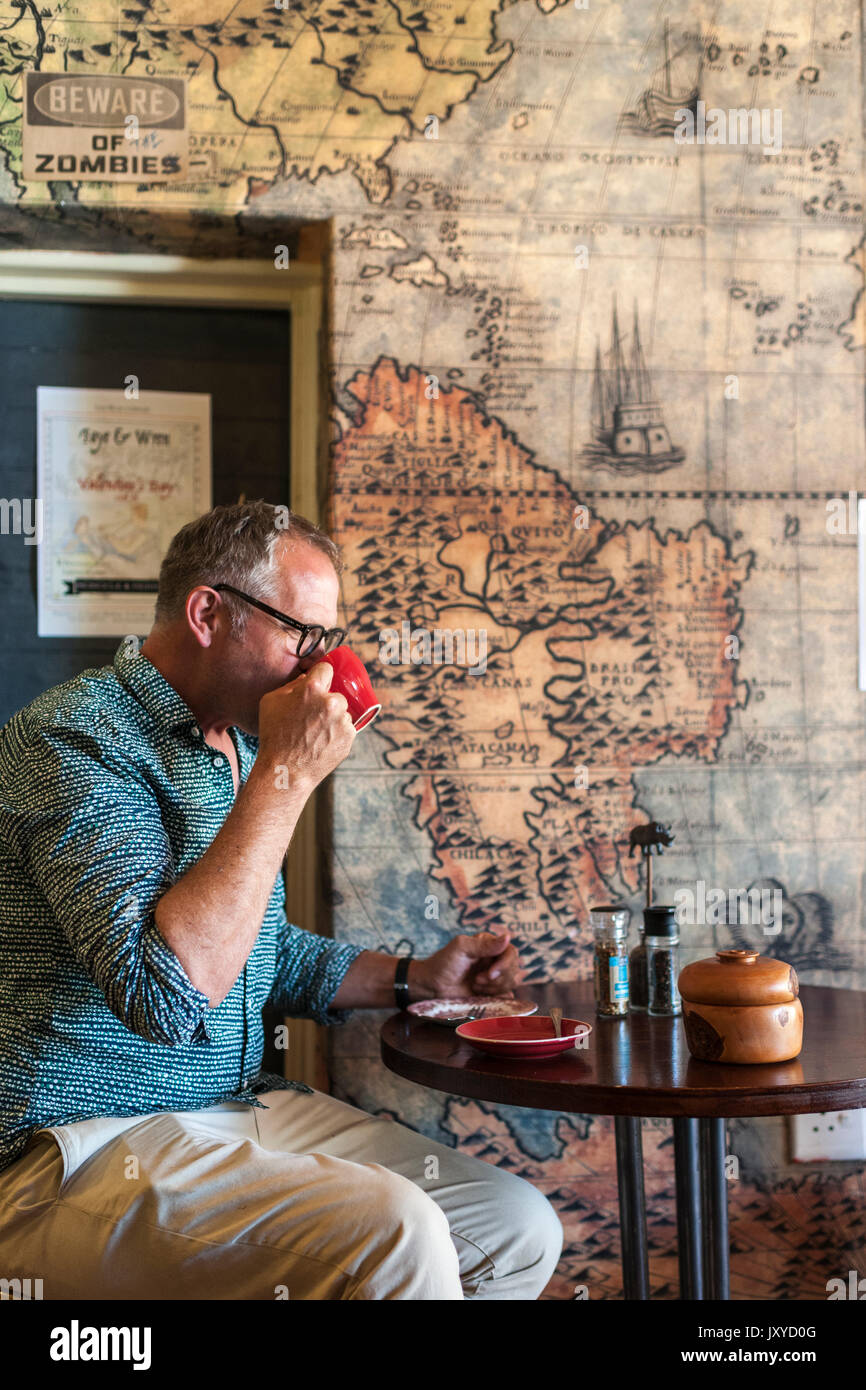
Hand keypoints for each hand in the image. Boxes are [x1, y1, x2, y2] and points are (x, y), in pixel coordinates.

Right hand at [256, 661, 354, 790]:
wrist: (286, 770)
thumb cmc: (274, 736)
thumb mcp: (272, 702)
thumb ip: (291, 685)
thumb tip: (306, 679)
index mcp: (312, 689)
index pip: (326, 668)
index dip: (320, 676)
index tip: (318, 683)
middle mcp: (332, 702)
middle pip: (336, 693)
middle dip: (326, 702)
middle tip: (311, 717)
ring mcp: (343, 721)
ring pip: (342, 712)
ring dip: (333, 718)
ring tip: (314, 733)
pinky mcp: (350, 737)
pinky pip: (345, 728)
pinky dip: (337, 733)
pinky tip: (321, 742)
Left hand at [413, 931, 523, 999]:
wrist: (432, 986)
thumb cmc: (443, 963)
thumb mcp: (461, 948)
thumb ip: (485, 944)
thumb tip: (507, 937)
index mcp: (489, 945)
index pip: (511, 952)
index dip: (505, 965)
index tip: (490, 974)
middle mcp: (494, 959)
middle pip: (513, 969)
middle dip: (496, 979)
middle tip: (476, 981)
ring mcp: (494, 975)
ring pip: (511, 982)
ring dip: (493, 988)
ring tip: (475, 986)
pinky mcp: (492, 990)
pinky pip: (507, 994)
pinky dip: (498, 996)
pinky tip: (483, 994)